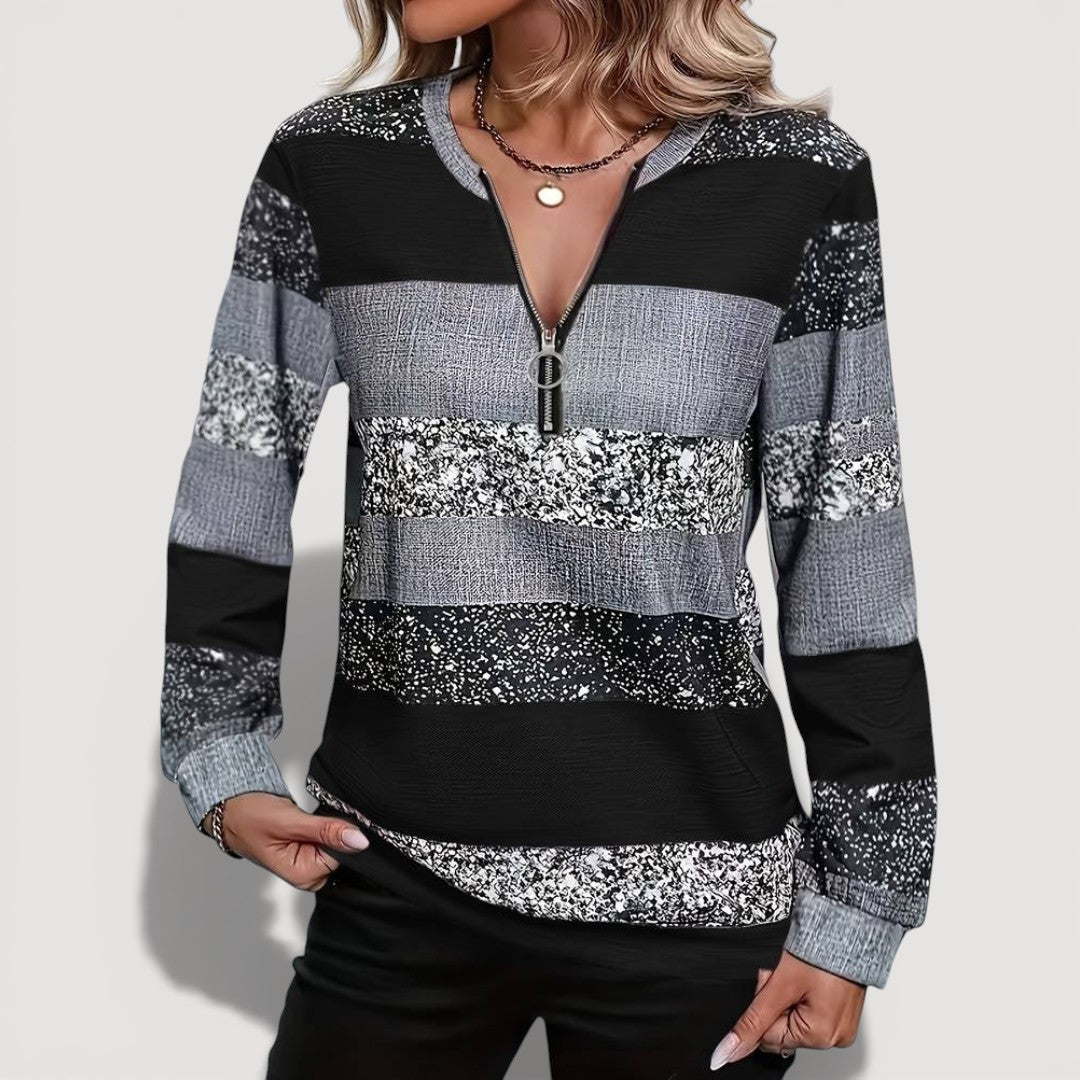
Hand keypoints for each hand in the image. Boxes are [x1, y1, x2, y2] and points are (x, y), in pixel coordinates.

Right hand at [199, 792, 369, 889]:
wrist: (232, 808)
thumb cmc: (250, 818)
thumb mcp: (289, 821)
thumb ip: (326, 831)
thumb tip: (360, 841)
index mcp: (303, 876)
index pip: (344, 856)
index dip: (340, 834)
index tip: (326, 819)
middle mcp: (308, 874)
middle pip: (343, 849)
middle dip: (335, 830)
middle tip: (311, 818)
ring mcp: (310, 861)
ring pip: (338, 840)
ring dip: (330, 825)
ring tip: (307, 819)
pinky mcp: (311, 848)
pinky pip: (330, 835)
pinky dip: (326, 824)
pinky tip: (310, 820)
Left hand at [709, 949, 865, 1068]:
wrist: (844, 924)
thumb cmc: (818, 950)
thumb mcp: (778, 986)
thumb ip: (752, 1021)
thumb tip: (727, 1053)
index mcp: (821, 1036)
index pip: (768, 1037)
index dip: (763, 1006)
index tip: (771, 983)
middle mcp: (835, 1037)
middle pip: (782, 1028)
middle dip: (775, 1001)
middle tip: (783, 976)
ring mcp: (841, 1025)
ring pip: (793, 1018)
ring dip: (787, 996)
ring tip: (797, 973)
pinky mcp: (843, 1012)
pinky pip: (810, 1010)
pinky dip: (800, 994)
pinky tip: (806, 977)